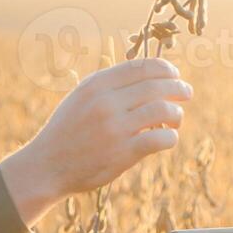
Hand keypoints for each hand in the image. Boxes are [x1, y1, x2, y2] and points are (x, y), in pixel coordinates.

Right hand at [0, 57, 192, 225]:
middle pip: (157, 86)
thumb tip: (146, 75)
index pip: (142, 67)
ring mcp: (115, 128)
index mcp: (97, 84)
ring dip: (177, 113)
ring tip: (176, 119)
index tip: (174, 74)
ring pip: (163, 110)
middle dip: (178, 88)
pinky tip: (167, 139)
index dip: (165, 68)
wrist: (46, 166)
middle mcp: (106, 102)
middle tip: (186, 93)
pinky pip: (160, 138)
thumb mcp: (81, 97)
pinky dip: (171, 137)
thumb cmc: (67, 131)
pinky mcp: (123, 153)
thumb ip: (109, 86)